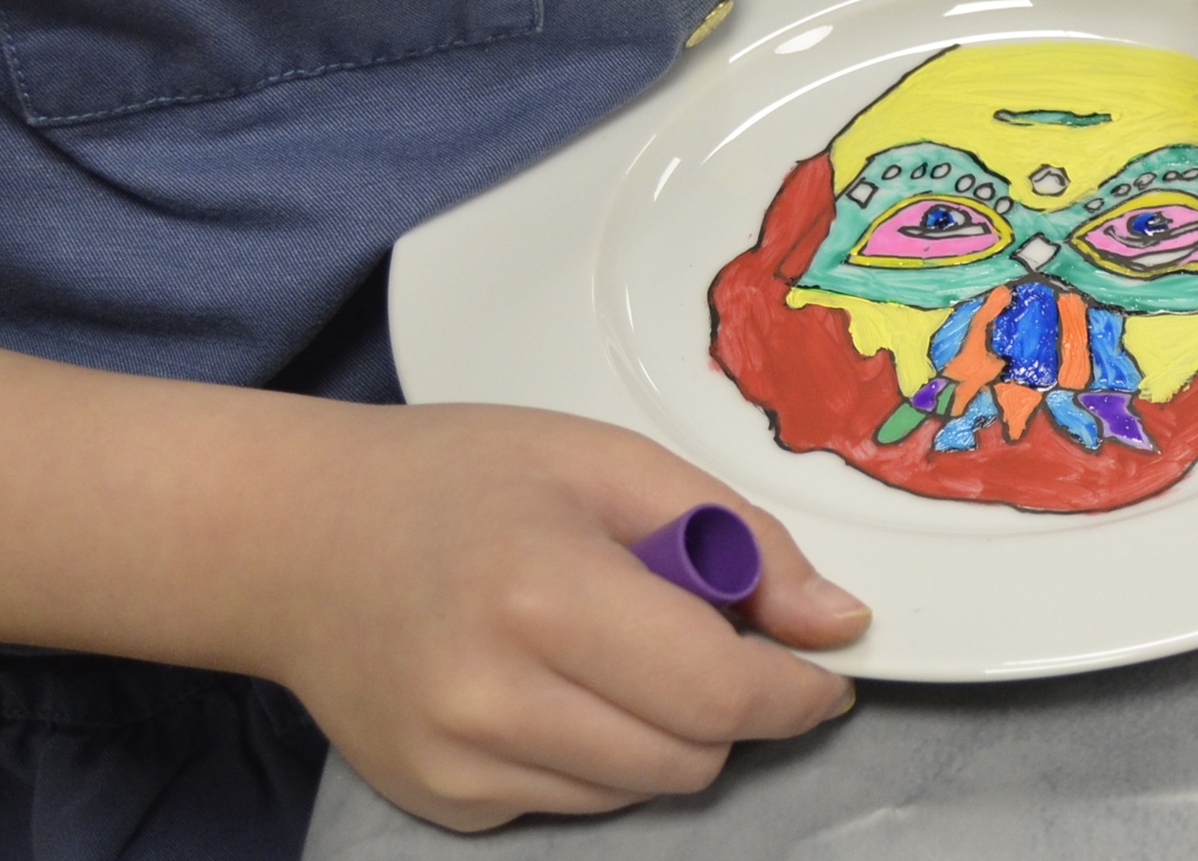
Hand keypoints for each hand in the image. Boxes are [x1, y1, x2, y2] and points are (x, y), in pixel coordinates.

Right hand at [268, 403, 866, 830]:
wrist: (297, 537)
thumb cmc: (456, 478)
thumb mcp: (607, 459)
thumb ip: (734, 534)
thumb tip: (835, 619)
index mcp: (544, 592)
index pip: (718, 691)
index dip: (794, 687)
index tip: (822, 665)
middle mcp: (493, 698)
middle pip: (692, 754)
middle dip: (730, 699)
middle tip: (698, 621)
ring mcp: (458, 765)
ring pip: (644, 788)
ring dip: (669, 727)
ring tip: (612, 637)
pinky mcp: (440, 804)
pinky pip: (578, 802)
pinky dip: (602, 749)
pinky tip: (555, 676)